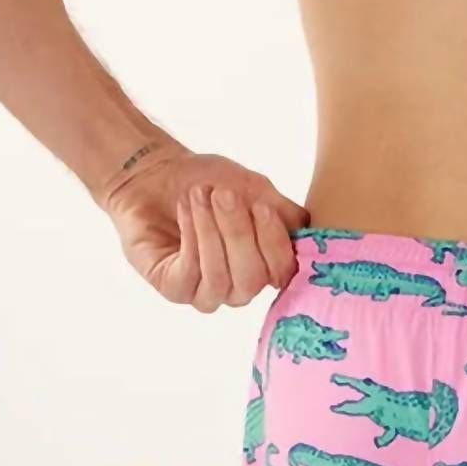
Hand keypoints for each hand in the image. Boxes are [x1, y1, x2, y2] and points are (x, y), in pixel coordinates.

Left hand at [100, 140, 309, 308]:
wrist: (159, 173)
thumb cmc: (211, 182)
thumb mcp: (256, 190)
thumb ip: (286, 215)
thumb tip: (307, 233)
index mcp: (267, 265)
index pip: (283, 271)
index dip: (274, 242)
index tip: (261, 205)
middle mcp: (240, 286)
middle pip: (251, 278)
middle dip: (238, 233)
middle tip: (223, 194)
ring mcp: (207, 291)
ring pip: (220, 280)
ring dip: (211, 233)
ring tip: (199, 196)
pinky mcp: (174, 289)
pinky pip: (188, 276)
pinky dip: (190, 238)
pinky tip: (185, 211)